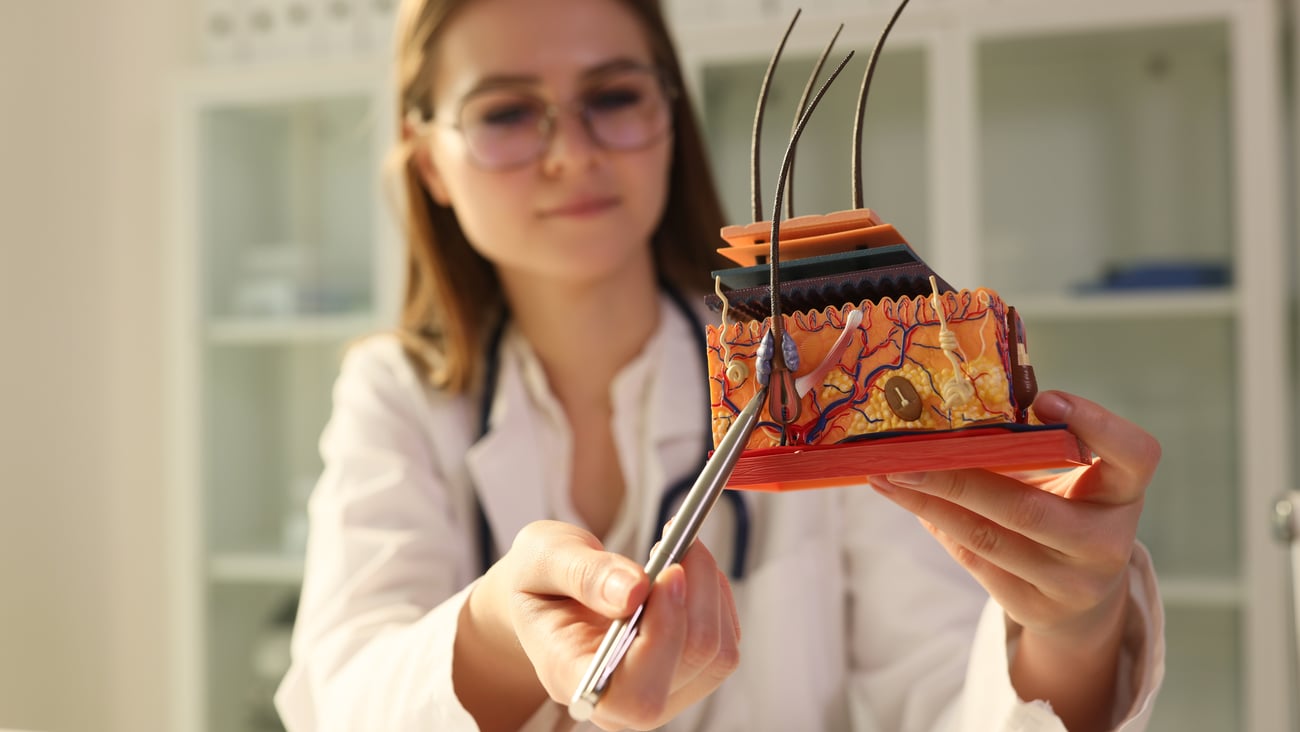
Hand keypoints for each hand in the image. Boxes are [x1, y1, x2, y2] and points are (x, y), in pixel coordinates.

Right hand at [459, 520, 740, 731]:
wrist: (547, 596)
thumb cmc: (539, 579)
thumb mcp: (542, 558)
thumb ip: (583, 573)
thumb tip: (636, 590)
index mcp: (572, 679)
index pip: (634, 692)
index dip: (663, 636)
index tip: (669, 571)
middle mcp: (619, 701)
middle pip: (689, 666)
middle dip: (696, 595)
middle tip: (678, 539)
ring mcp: (657, 692)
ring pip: (716, 655)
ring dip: (710, 591)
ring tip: (679, 550)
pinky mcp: (685, 675)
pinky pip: (725, 643)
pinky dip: (716, 597)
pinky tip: (687, 570)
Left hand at [869, 390, 1159, 729]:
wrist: (1082, 600)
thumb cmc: (1066, 511)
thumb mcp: (1071, 478)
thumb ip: (1035, 445)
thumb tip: (951, 409)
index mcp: (1123, 492)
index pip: (1136, 456)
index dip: (1096, 425)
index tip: (1043, 399)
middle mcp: (1106, 541)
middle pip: (1028, 508)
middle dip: (957, 478)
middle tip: (904, 453)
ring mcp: (1072, 582)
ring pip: (988, 539)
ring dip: (928, 502)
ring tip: (886, 474)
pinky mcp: (1036, 606)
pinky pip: (974, 560)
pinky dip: (935, 523)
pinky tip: (904, 498)